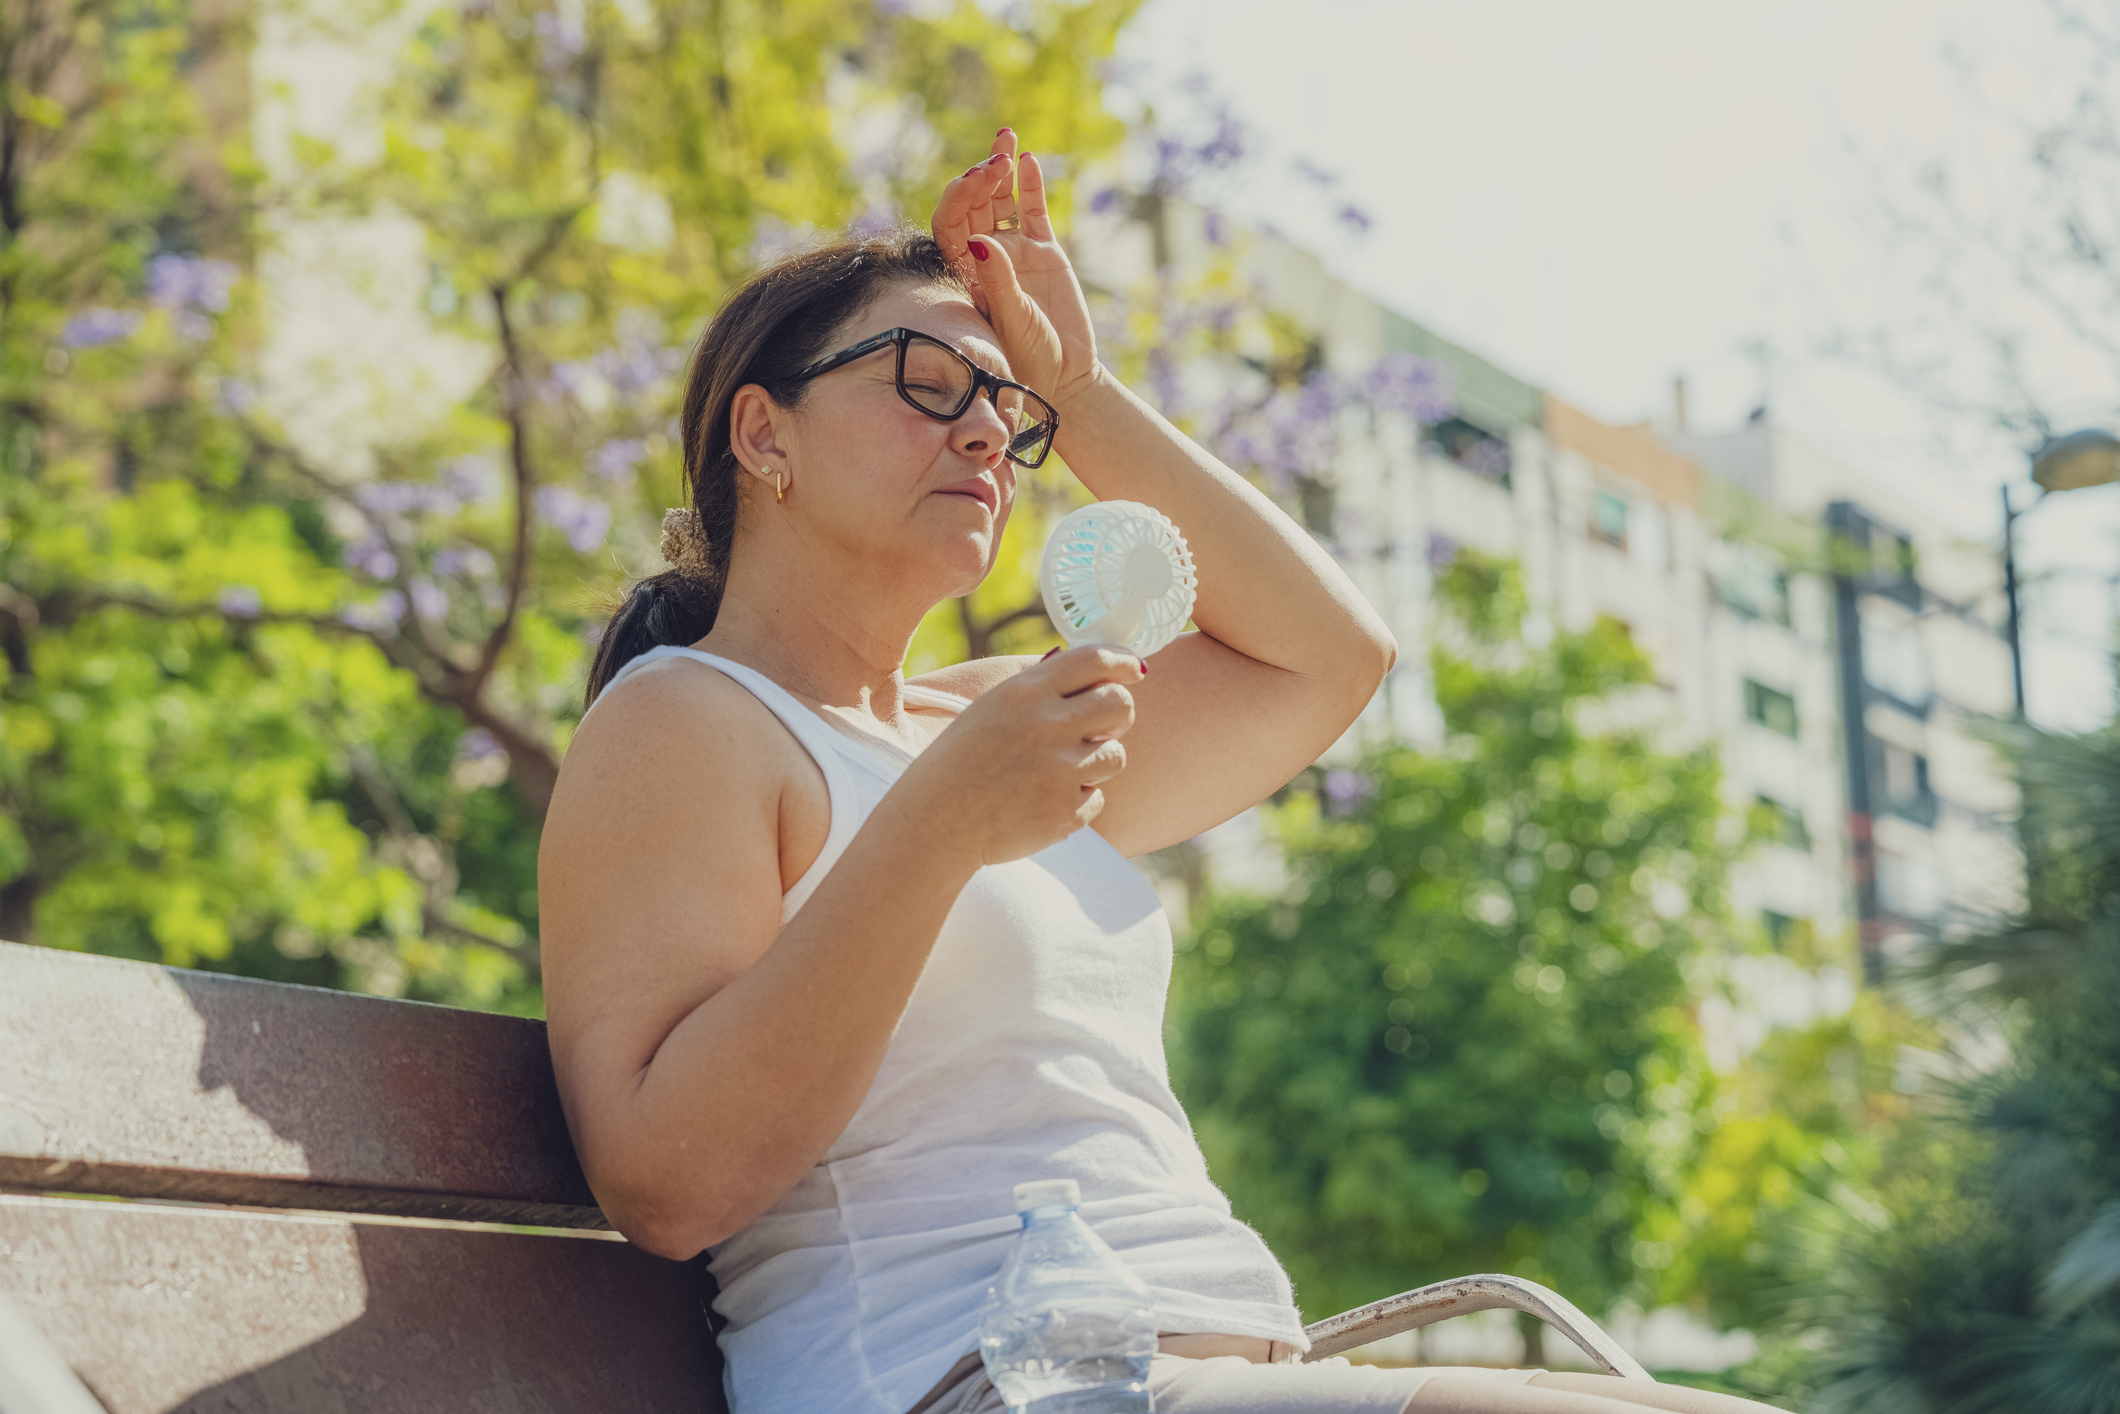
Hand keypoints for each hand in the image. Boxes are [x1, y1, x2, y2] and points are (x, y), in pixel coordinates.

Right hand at [894, 647, 1142, 869]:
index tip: (1132, 671)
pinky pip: (1097, 797)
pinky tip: (1042, 801)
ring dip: (1097, 761)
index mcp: (1025, 692)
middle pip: (1121, 703)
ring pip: (1116, 755)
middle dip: (1119, 713)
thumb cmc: (960, 762)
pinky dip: (1077, 800)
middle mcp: (1047, 725)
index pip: (1096, 659)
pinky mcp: (1066, 811)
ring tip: (1058, 770)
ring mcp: (1059, 771)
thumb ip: (1040, 689)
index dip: (1123, 662)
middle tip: (1100, 726)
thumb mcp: (991, 708)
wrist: (935, 823)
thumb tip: (1096, 673)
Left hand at [931, 129, 1101, 407]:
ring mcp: (1014, 251)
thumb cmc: (1030, 357)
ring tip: (1006, 137)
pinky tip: (1029, 162)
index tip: (978, 180)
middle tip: (996, 161)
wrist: (1066, 376)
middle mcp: (985, 256)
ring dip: (1000, 169)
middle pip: (973, 204)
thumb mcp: (1012, 320)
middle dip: (981, 177)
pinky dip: (1031, 186)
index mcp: (965, 272)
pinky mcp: (1044, 251)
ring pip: (1001, 200)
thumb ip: (997, 279)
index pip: (951, 223)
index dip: (960, 197)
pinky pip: (1033, 211)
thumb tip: (979, 239)